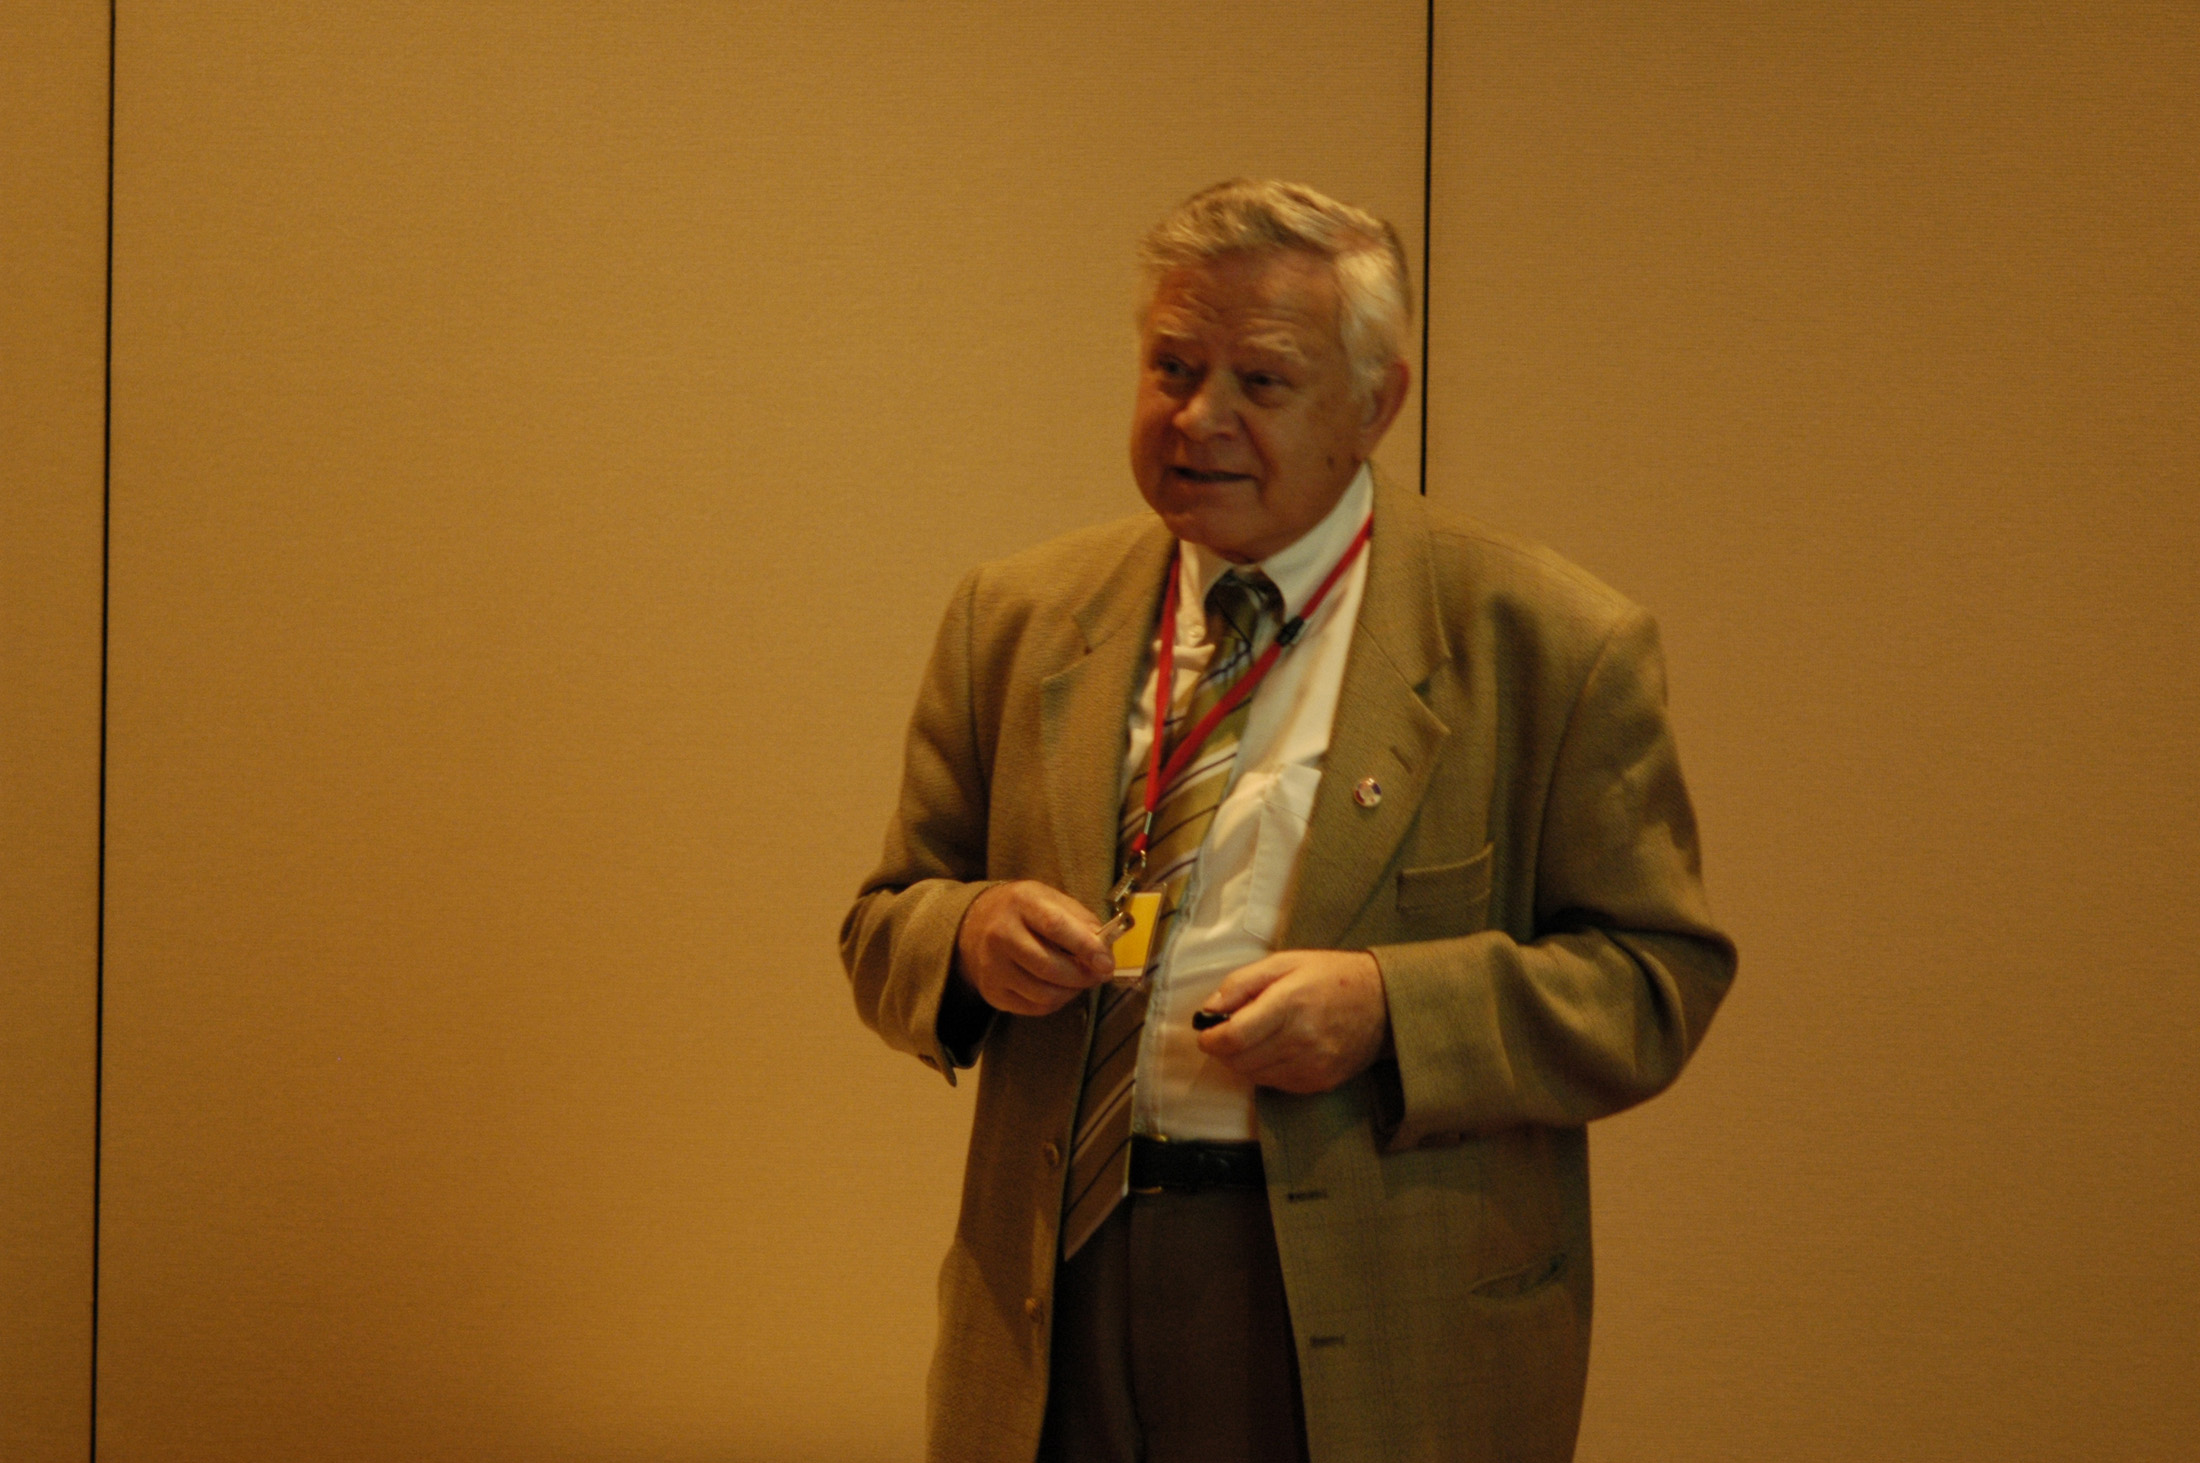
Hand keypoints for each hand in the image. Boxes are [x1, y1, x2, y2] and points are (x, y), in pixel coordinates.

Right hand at [954, 881, 1114, 1016]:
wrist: (976, 924)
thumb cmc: (1024, 912)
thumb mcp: (1051, 899)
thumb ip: (1081, 920)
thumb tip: (1104, 950)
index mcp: (1021, 903)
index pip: (1055, 926)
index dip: (1085, 947)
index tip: (1106, 963)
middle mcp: (1001, 934)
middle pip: (1049, 966)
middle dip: (1083, 976)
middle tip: (1100, 974)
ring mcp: (993, 966)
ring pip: (1044, 994)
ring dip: (1072, 991)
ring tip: (1079, 980)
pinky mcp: (992, 992)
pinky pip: (1035, 1008)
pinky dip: (1056, 1001)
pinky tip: (1059, 987)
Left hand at [1195, 949, 1389, 1094]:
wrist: (1384, 1002)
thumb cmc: (1332, 976)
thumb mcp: (1285, 962)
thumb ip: (1242, 983)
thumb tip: (1209, 1008)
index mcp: (1289, 1003)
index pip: (1234, 1037)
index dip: (1211, 1039)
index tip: (1206, 1032)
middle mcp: (1301, 1039)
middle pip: (1239, 1061)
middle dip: (1224, 1049)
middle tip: (1229, 1032)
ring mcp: (1312, 1065)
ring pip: (1254, 1076)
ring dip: (1244, 1061)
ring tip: (1255, 1038)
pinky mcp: (1320, 1082)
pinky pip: (1275, 1084)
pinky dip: (1266, 1070)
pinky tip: (1277, 1049)